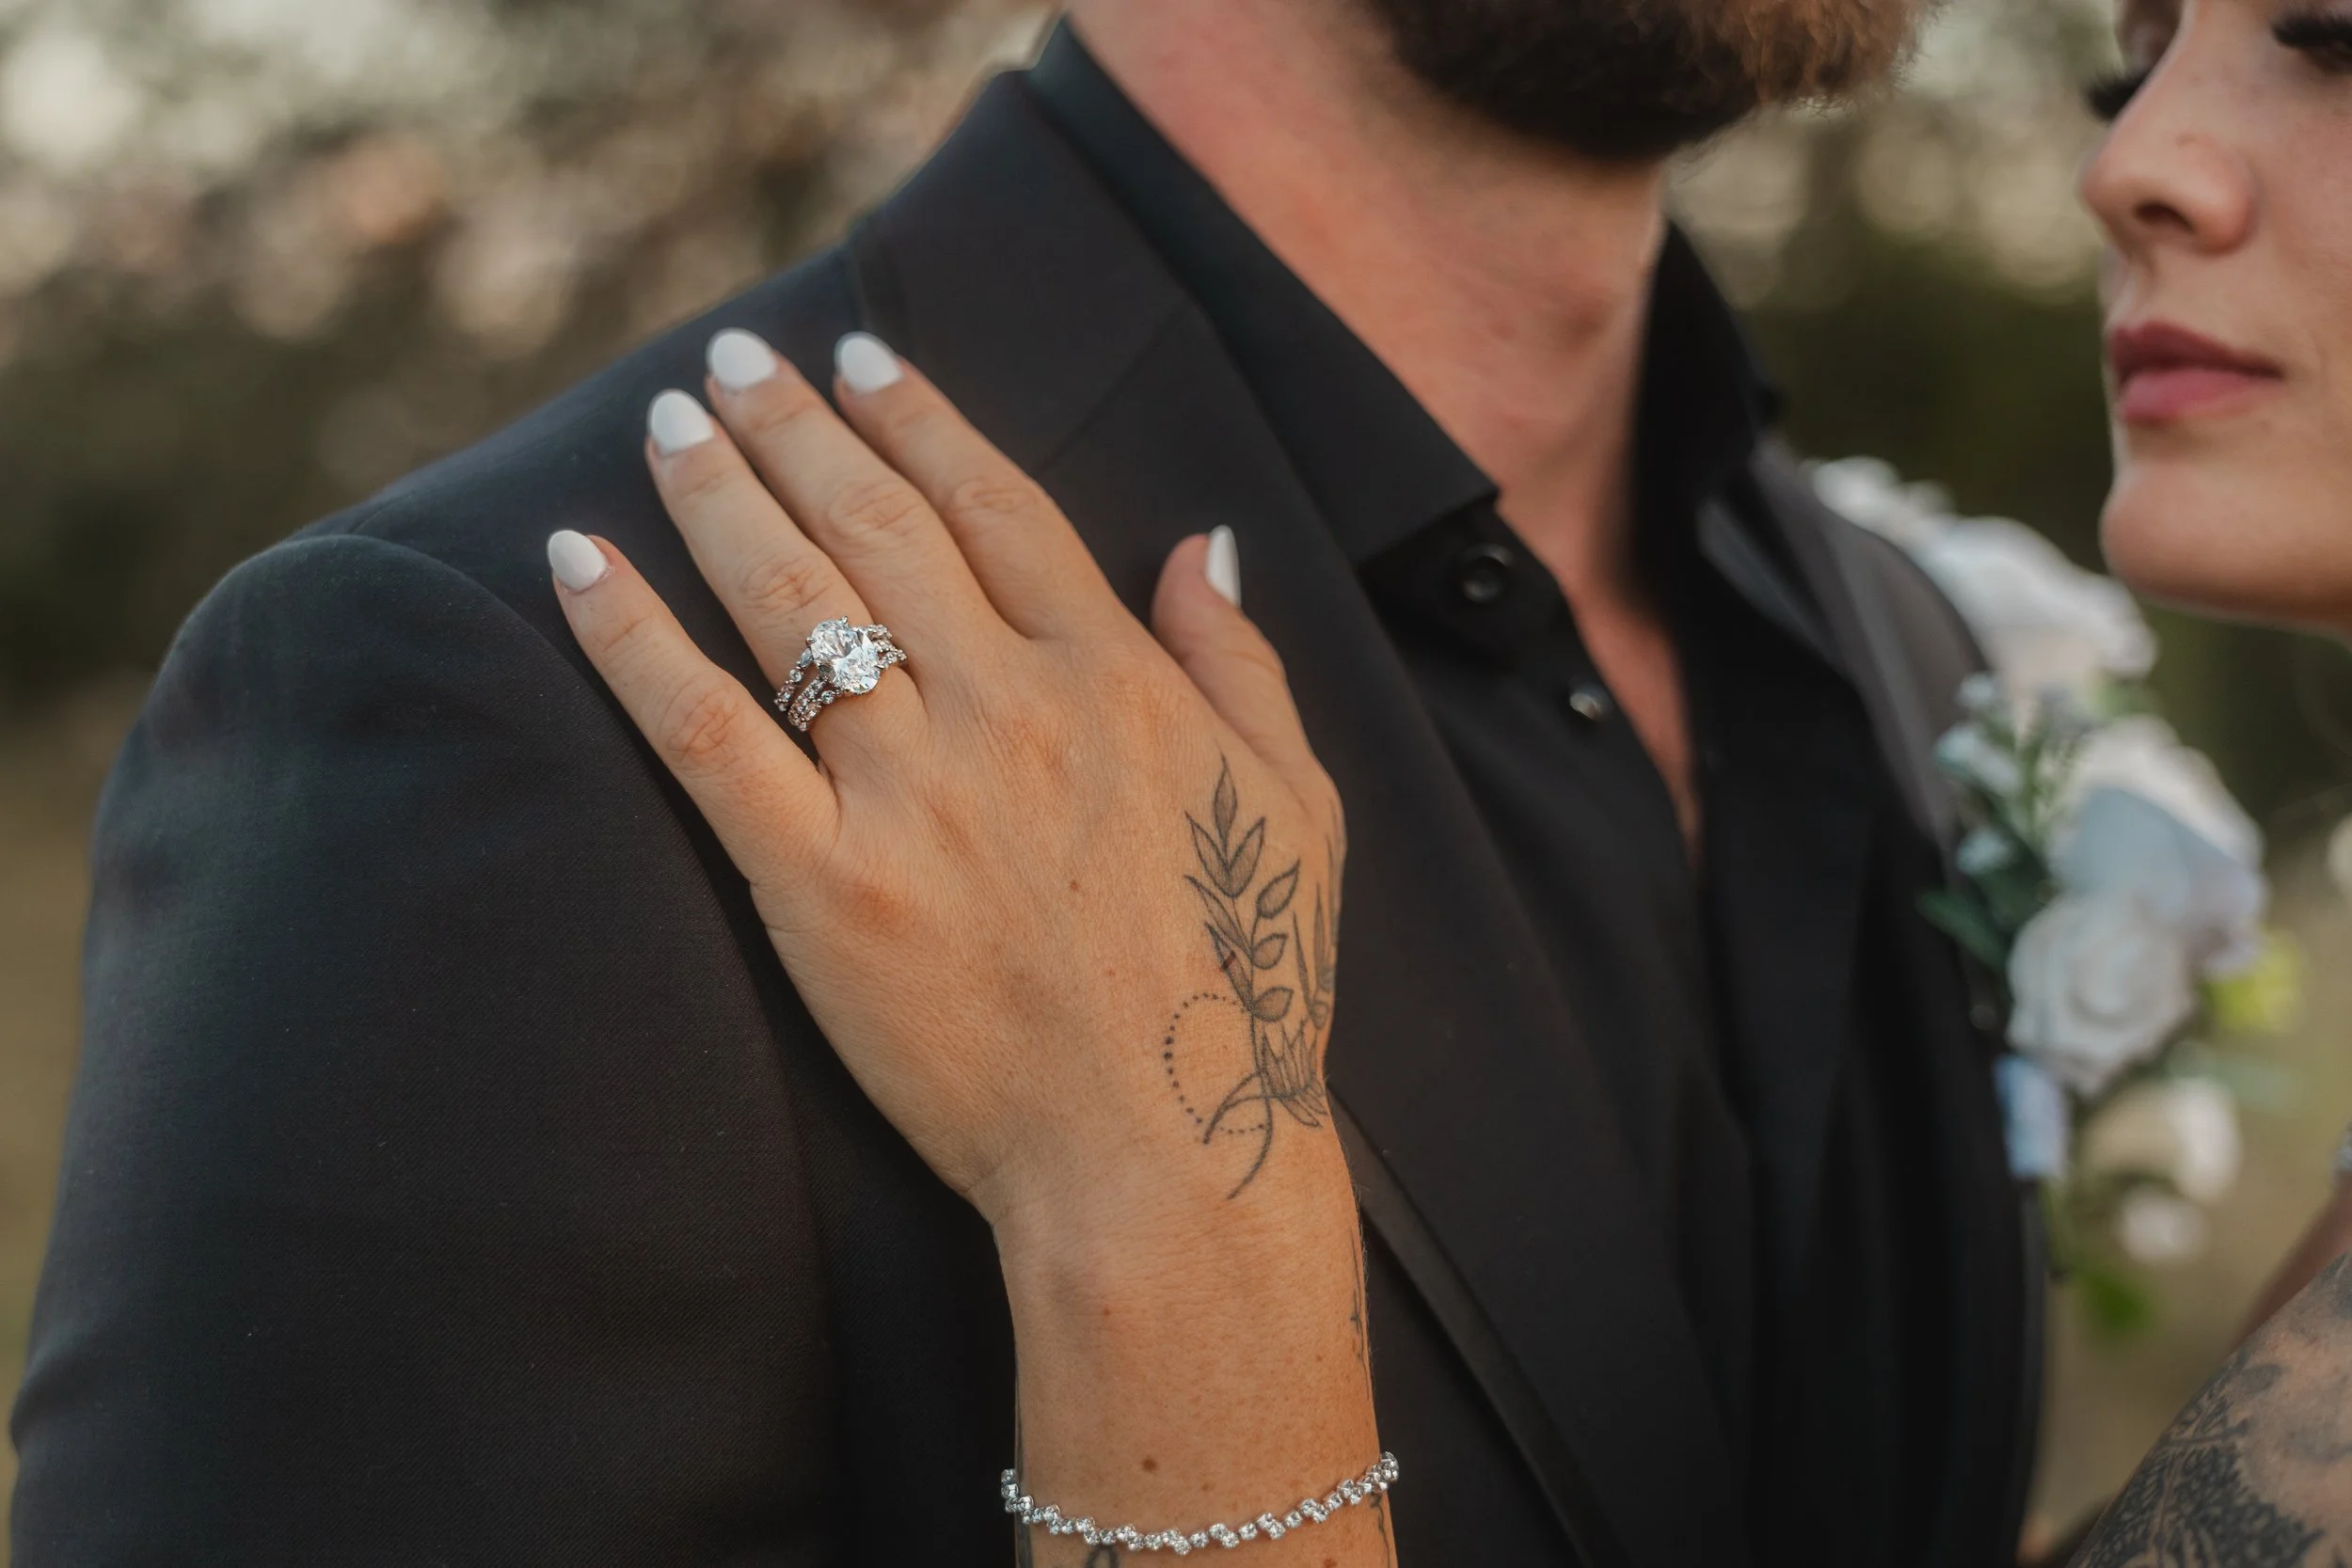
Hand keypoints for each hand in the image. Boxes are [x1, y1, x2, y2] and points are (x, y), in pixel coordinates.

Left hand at [545, 331, 1347, 1242]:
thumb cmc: (1243, 990)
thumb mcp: (1297, 806)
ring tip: (666, 421)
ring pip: (788, 597)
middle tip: (730, 361)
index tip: (857, 358)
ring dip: (717, 491)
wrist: (1167, 1156)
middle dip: (794, 426)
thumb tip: (1202, 542)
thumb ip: (1240, 662)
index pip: (996, 505)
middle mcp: (1007, 707)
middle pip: (877, 525)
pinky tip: (578, 563)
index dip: (919, 416)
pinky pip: (705, 731)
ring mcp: (910, 791)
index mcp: (1116, 679)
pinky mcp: (823, 885)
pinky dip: (632, 638)